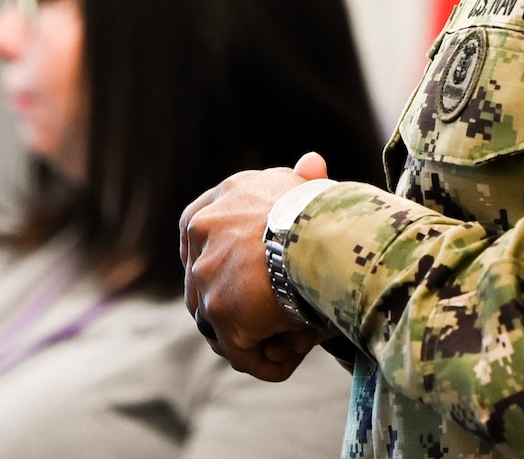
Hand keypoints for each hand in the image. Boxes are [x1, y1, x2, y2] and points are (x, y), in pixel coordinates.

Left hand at [180, 152, 328, 381]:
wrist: (323, 230)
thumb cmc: (327, 210)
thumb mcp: (311, 187)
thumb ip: (303, 179)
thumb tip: (311, 161)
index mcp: (222, 196)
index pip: (196, 229)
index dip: (212, 254)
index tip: (233, 273)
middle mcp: (203, 229)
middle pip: (206, 279)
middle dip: (235, 303)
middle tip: (272, 318)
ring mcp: (206, 272)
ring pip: (220, 318)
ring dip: (251, 334)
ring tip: (288, 344)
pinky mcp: (220, 311)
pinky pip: (240, 351)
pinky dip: (263, 362)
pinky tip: (288, 361)